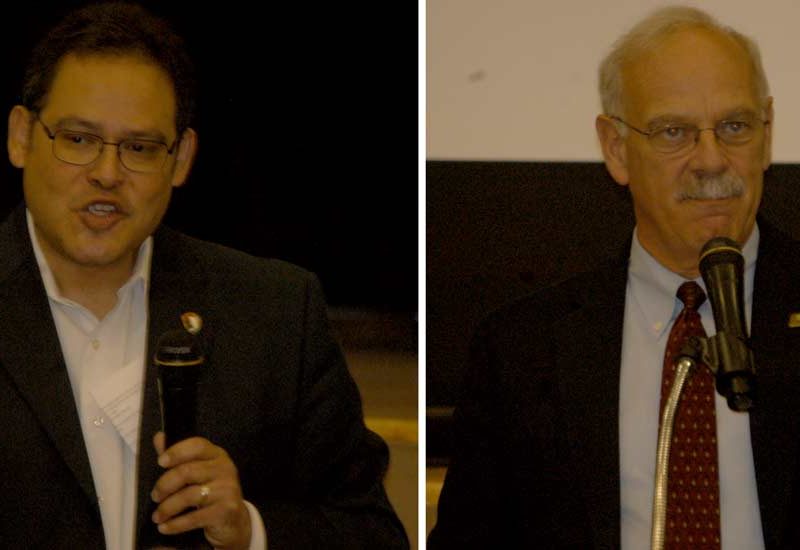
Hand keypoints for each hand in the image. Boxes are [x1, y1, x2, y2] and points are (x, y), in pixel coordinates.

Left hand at [151, 432, 251, 549]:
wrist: (233, 519)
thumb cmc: (211, 491)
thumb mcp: (197, 471)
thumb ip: (178, 456)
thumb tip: (159, 437)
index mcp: (217, 455)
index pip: (197, 445)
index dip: (177, 452)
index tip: (160, 462)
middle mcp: (224, 469)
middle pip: (187, 471)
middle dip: (165, 485)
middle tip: (155, 496)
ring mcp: (227, 489)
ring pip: (188, 495)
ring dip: (167, 508)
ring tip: (157, 516)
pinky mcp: (225, 510)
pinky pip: (194, 517)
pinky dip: (175, 524)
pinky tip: (165, 527)